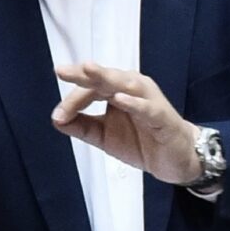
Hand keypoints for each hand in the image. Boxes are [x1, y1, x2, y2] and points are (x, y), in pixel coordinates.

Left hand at [51, 62, 200, 184]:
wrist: (173, 160)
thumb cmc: (138, 141)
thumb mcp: (102, 135)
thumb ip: (80, 126)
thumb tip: (55, 118)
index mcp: (114, 90)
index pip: (89, 88)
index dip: (72, 100)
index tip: (58, 115)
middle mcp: (131, 88)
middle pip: (104, 78)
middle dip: (84, 74)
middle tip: (62, 71)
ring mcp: (148, 100)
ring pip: (125, 84)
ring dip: (106, 77)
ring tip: (89, 71)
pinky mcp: (162, 117)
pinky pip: (147, 108)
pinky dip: (134, 102)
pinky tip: (120, 99)